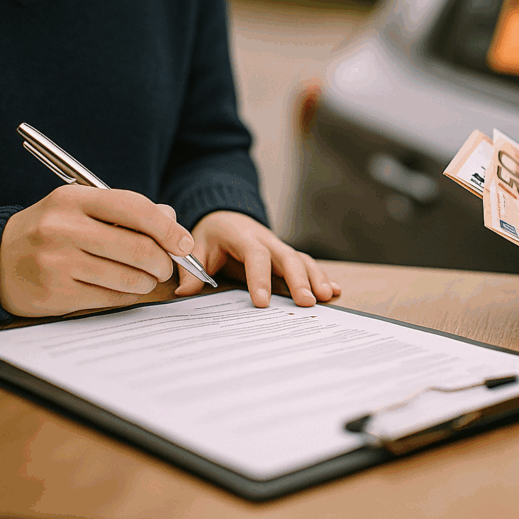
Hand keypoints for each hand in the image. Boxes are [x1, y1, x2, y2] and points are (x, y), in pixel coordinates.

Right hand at [0, 185, 193, 316]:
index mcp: (72, 199)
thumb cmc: (49, 231)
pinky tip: (122, 288)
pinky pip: (112, 298)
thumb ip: (125, 211)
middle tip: (166, 266)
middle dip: (163, 261)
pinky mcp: (55, 294)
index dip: (167, 227)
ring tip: (144, 277)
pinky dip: (127, 295)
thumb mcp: (79, 208)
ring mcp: (57, 263)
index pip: (134, 207)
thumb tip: (171, 219)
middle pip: (138, 248)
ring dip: (147, 281)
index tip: (183, 243)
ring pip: (129, 277)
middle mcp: (62, 229)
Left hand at [174, 211, 339, 307]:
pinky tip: (334, 291)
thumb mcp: (197, 248)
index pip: (255, 255)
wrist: (226, 215)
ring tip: (325, 298)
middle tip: (306, 303)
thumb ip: (192, 270)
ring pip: (302, 260)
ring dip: (315, 278)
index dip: (260, 278)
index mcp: (242, 236)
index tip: (261, 303)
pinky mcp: (287, 256)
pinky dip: (322, 276)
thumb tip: (184, 293)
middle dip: (298, 280)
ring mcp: (280, 247)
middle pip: (287, 257)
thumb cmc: (212, 235)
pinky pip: (307, 264)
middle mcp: (267, 240)